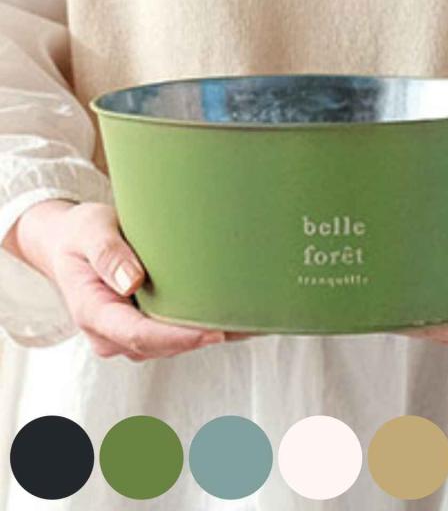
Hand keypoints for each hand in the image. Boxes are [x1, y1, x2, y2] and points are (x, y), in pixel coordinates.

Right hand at [5, 200, 227, 359]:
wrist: (69, 244)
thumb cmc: (80, 236)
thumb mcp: (89, 231)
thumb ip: (107, 254)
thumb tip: (132, 281)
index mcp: (93, 312)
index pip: (139, 334)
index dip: (179, 338)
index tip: (214, 332)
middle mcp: (111, 333)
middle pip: (162, 345)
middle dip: (202, 338)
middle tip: (246, 325)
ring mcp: (128, 334)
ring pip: (173, 344)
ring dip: (208, 335)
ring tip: (250, 322)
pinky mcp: (145, 326)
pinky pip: (176, 335)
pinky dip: (204, 329)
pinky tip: (236, 320)